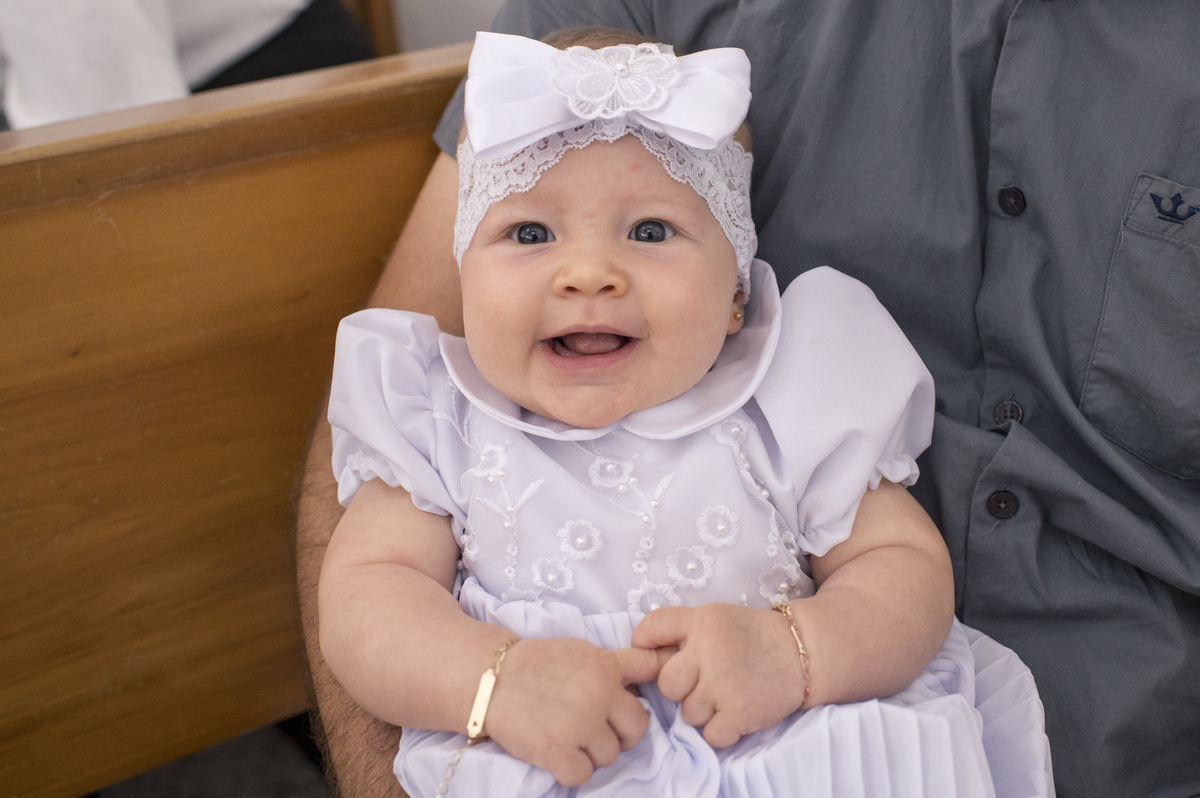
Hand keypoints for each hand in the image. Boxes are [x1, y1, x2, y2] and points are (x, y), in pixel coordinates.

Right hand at [482, 637, 662, 785]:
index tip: (622, 708)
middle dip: (619, 735)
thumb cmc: (538, 664)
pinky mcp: (558, 751)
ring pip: (610, 756)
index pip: (648, 680)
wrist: (491, 679)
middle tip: (595, 730)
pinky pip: (583, 774)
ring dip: (592, 752)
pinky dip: (571, 769)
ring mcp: (580, 725)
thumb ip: (620, 664)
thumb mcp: (583, 652)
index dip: (636, 702)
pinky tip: (557, 753)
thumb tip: (658, 667)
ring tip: (568, 736)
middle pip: (636, 731)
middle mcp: (599, 696)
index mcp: (606, 668)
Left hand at [631, 603, 806, 747]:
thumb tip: (635, 646)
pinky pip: (711, 735)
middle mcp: (709, 652)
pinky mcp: (740, 714)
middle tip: (705, 680)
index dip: (649, 649)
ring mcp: (724, 685)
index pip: (650, 632)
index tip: (668, 656)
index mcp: (700, 623)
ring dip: (704, 710)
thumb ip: (673, 626)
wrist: (800, 651)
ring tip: (727, 693)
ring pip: (689, 714)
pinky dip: (721, 729)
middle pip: (667, 685)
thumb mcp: (711, 616)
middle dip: (682, 688)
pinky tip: (735, 711)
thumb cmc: (748, 635)